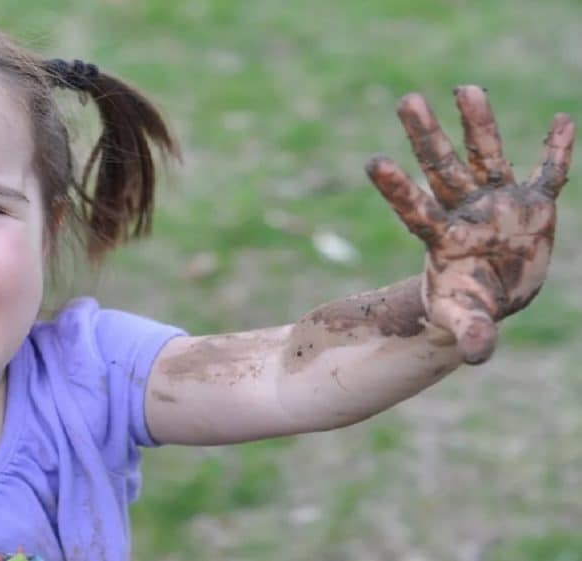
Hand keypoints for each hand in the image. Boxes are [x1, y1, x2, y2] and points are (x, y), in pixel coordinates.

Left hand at [366, 85, 573, 364]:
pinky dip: (557, 152)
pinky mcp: (533, 204)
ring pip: (486, 156)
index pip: (414, 209)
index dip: (396, 188)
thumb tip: (477, 352)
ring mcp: (498, 202)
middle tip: (406, 99)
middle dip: (425, 135)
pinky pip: (548, 174)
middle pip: (441, 168)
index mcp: (443, 238)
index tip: (372, 162)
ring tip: (466, 88)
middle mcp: (465, 211)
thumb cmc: (467, 306)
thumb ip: (471, 332)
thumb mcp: (468, 321)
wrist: (493, 295)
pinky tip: (562, 121)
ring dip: (478, 124)